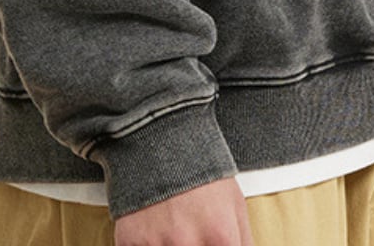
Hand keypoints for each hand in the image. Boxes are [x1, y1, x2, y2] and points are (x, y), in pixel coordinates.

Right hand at [113, 175, 256, 245]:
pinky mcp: (130, 242)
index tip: (213, 245)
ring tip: (174, 233)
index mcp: (220, 235)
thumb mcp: (234, 203)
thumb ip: (243, 243)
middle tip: (190, 238)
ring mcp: (156, 243)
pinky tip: (154, 236)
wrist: (161, 137)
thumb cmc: (202, 172)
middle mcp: (188, 242)